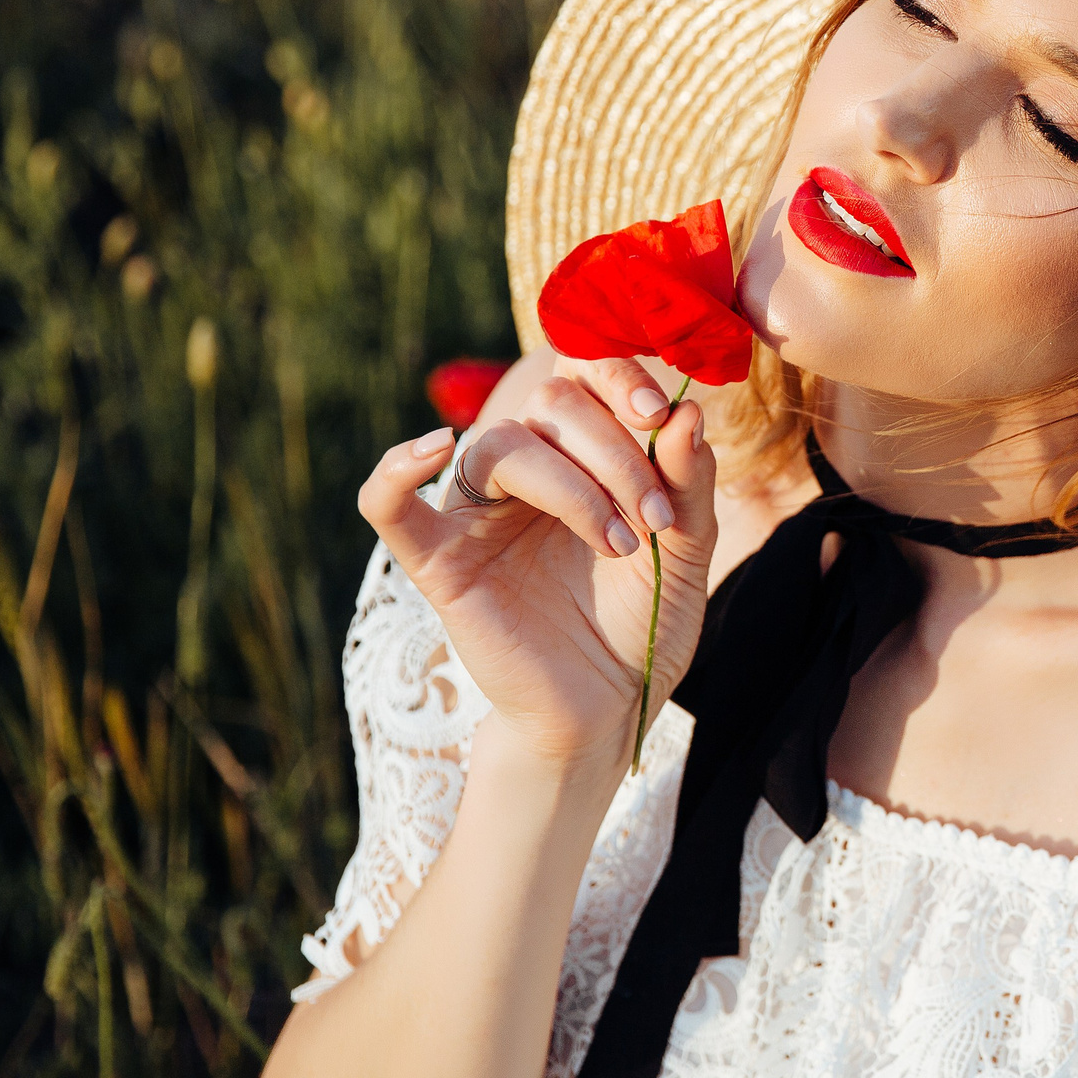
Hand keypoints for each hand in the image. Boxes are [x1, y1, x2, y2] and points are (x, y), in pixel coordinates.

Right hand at [357, 359, 717, 770]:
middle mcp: (524, 469)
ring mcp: (476, 513)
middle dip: (614, 454)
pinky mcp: (438, 563)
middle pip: (548, 404)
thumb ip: (688, 480)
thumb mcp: (687, 545)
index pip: (581, 372)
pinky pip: (388, 506)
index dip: (618, 375)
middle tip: (654, 519)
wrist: (613, 705)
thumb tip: (689, 410)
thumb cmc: (645, 619)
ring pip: (500, 447)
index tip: (660, 414)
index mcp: (580, 450)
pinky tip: (430, 447)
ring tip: (618, 544)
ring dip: (572, 487)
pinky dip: (395, 470)